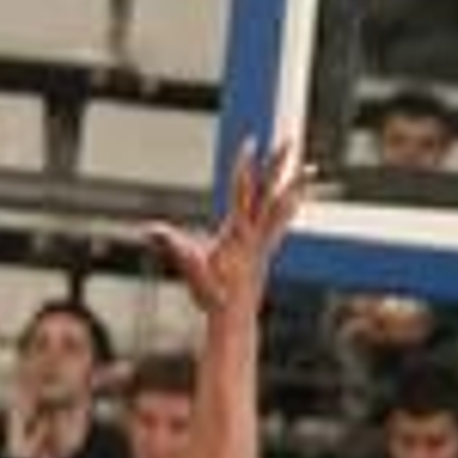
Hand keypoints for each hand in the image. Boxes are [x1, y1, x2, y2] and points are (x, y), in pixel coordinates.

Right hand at [146, 140, 305, 317]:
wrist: (233, 318)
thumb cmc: (210, 294)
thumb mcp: (188, 266)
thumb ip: (169, 244)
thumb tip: (146, 229)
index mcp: (238, 231)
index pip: (242, 190)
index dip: (246, 165)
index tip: (251, 141)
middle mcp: (257, 233)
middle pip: (271, 190)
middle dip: (279, 165)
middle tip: (290, 139)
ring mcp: (265, 241)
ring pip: (284, 205)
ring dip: (297, 184)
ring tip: (311, 165)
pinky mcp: (267, 248)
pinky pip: (283, 221)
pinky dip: (292, 206)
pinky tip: (298, 196)